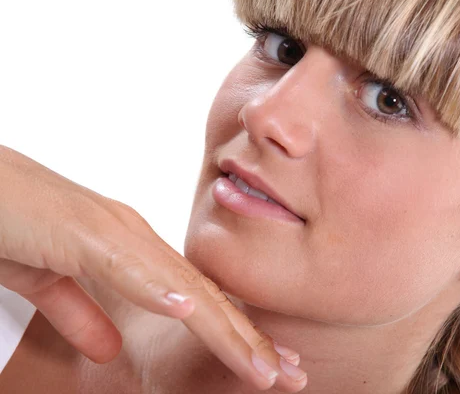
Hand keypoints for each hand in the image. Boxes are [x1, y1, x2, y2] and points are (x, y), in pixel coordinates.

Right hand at [0, 145, 306, 391]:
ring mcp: (112, 232)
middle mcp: (134, 239)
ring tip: (265, 369)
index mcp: (131, 252)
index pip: (197, 301)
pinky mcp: (80, 229)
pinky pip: (125, 263)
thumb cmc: (10, 223)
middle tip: (293, 376)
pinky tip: (188, 310)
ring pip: (183, 289)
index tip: (268, 367)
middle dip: (251, 340)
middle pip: (205, 298)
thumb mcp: (46, 280)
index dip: (235, 335)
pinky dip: (158, 289)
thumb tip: (107, 349)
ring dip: (226, 330)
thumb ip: (78, 311)